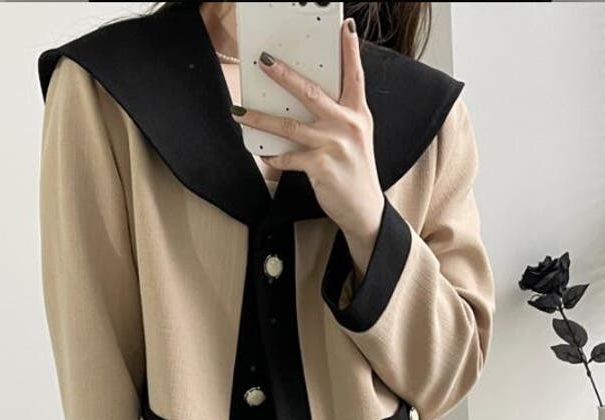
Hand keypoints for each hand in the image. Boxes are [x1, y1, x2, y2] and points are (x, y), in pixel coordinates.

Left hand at [230, 18, 383, 268]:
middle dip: (284, 75)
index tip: (343, 27)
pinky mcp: (320, 166)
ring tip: (240, 112)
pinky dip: (274, 157)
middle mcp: (347, 125)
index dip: (349, 50)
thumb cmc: (356, 172)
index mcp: (358, 113)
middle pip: (311, 92)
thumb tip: (308, 100)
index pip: (354, 75)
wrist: (364, 208)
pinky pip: (288, 157)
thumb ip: (340, 116)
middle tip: (264, 62)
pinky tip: (266, 156)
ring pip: (289, 126)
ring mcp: (333, 145)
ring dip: (260, 118)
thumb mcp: (356, 138)